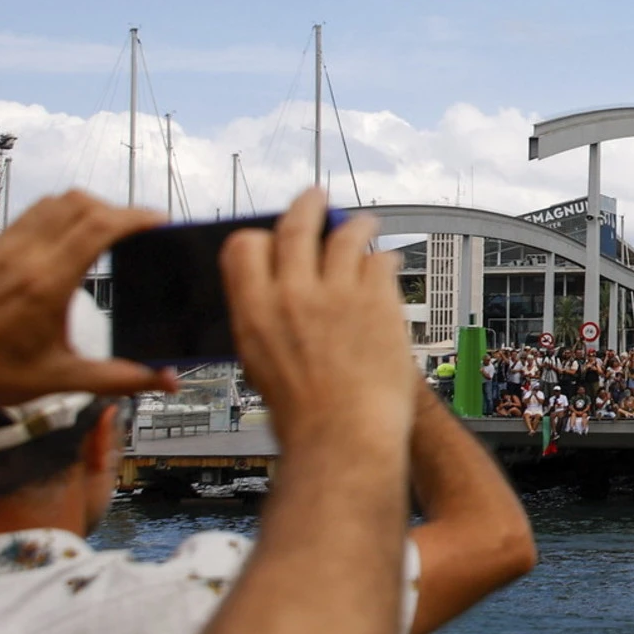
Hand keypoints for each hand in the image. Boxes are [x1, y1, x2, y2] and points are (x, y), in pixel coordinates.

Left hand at [0, 191, 173, 409]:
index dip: (135, 217)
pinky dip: (61, 213)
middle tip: (139, 230)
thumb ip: (119, 377)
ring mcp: (3, 248)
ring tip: (109, 229)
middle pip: (80, 204)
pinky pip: (32, 213)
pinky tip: (71, 237)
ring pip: (55, 201)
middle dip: (117, 210)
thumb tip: (168, 381)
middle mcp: (24, 256)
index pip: (98, 227)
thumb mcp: (60, 379)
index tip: (159, 222)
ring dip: (88, 207)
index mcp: (46, 284)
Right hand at [221, 190, 416, 454]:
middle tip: (317, 197)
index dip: (260, 237)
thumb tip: (275, 297)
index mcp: (252, 312)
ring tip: (364, 223)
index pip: (244, 247)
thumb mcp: (261, 366)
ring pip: (346, 235)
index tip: (272, 233)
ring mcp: (337, 293)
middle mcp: (292, 294)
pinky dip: (384, 259)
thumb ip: (266, 324)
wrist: (345, 437)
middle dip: (308, 205)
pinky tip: (389, 262)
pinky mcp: (377, 300)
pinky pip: (381, 262)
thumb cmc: (304, 416)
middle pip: (296, 227)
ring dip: (356, 225)